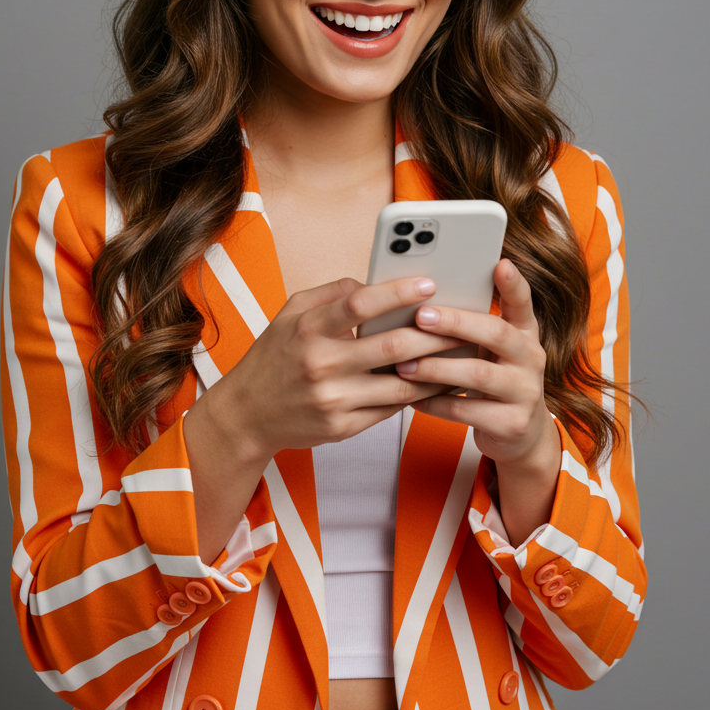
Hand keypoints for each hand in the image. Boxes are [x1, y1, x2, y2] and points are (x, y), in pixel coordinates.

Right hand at [204, 275, 463, 467]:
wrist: (245, 415)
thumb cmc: (274, 357)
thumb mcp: (290, 313)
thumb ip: (331, 293)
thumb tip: (373, 282)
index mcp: (308, 329)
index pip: (360, 304)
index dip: (398, 291)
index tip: (429, 282)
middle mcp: (321, 365)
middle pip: (392, 345)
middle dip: (434, 332)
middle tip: (462, 321)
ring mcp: (333, 399)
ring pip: (402, 384)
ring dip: (437, 368)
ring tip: (463, 354)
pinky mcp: (343, 427)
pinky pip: (392, 409)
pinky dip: (419, 396)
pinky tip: (439, 383)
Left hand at [396, 259, 557, 471]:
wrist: (520, 433)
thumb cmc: (494, 380)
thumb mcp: (493, 349)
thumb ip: (472, 327)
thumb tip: (420, 299)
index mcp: (524, 333)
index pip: (523, 303)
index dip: (514, 284)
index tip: (501, 263)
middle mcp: (531, 358)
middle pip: (497, 334)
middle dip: (457, 323)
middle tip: (421, 317)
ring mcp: (525, 392)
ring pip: (478, 375)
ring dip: (436, 368)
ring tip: (404, 365)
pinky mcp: (512, 423)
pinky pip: (466, 411)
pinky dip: (435, 404)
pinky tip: (412, 398)